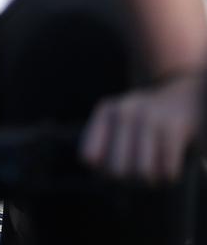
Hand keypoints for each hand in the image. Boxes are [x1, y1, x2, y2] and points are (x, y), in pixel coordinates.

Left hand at [81, 71, 203, 183]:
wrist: (187, 97)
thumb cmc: (147, 121)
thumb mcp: (120, 123)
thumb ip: (103, 145)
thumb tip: (96, 168)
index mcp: (106, 111)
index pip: (89, 156)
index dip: (102, 171)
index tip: (114, 169)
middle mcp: (124, 111)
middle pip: (116, 170)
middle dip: (129, 180)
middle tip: (138, 176)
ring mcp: (150, 118)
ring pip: (142, 172)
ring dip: (151, 180)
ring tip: (154, 173)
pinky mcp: (175, 127)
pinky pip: (167, 170)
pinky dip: (169, 176)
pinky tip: (169, 169)